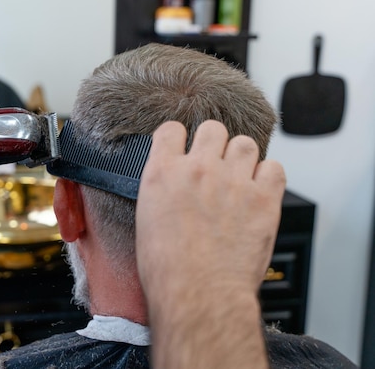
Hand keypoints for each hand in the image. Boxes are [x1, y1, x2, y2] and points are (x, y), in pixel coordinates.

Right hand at [136, 120, 284, 295]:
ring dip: (242, 157)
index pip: (171, 130)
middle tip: (214, 163)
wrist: (198, 293)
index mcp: (163, 173)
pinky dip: (269, 176)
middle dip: (214, 143)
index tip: (183, 146)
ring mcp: (233, 181)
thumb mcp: (146, 221)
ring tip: (239, 177)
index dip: (178, 137)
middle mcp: (199, 170)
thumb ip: (161, 192)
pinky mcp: (263, 199)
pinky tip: (259, 190)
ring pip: (245, 143)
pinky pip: (275, 168)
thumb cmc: (168, 269)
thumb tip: (172, 186)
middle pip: (213, 129)